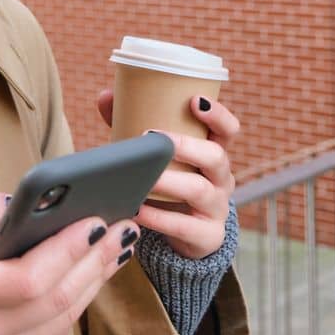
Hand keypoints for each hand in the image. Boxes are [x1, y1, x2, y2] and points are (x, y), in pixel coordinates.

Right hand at [0, 187, 138, 334]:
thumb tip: (16, 207)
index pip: (26, 279)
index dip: (67, 250)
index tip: (97, 220)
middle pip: (54, 300)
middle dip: (94, 260)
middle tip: (123, 227)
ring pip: (61, 321)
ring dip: (94, 281)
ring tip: (114, 247)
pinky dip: (75, 304)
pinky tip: (89, 276)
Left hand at [96, 89, 240, 259]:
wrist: (186, 238)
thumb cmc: (171, 185)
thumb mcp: (160, 158)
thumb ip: (134, 125)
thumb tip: (106, 96)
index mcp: (214, 154)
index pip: (228, 130)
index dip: (218, 114)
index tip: (195, 100)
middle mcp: (222, 179)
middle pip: (215, 156)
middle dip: (185, 146)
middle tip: (152, 136)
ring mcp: (217, 208)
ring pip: (200, 190)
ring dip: (169, 181)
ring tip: (143, 178)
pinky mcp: (208, 236)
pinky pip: (186, 227)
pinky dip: (160, 219)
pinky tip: (138, 211)